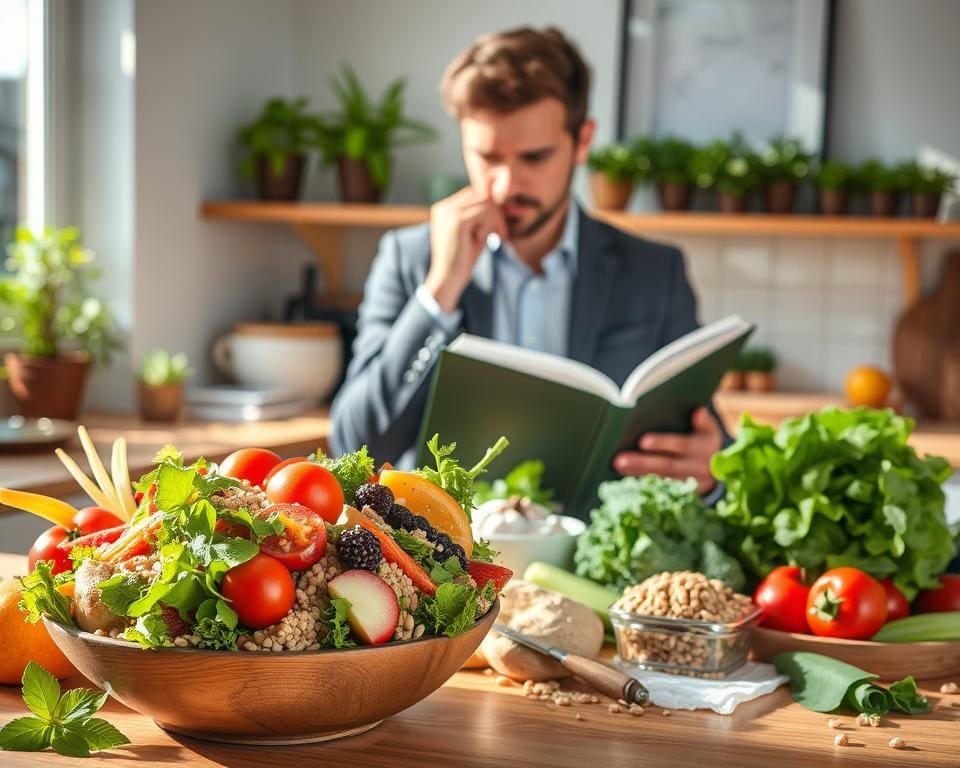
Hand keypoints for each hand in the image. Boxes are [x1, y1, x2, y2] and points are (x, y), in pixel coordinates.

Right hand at [424, 187, 505, 312]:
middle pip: (480, 195)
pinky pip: (485, 213)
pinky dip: (488, 228)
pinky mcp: (457, 221)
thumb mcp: (473, 232)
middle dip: (496, 214)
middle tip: (501, 234)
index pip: (473, 194)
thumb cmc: (463, 258)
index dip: (490, 209)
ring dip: (493, 221)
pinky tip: (482, 241)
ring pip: (485, 202)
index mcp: (443, 209)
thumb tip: (498, 201)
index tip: (498, 229)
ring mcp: (448, 212)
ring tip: (491, 238)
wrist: (448, 279)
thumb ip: (481, 215)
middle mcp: (443, 207)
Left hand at [612, 406, 720, 493]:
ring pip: (660, 478)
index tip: (642, 441)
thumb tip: (698, 411)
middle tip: (620, 459)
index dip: (663, 443)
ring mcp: (687, 482)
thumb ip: (704, 420)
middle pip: (667, 465)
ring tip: (617, 465)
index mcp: (704, 448)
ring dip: (637, 472)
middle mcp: (696, 467)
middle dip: (643, 462)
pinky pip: (657, 486)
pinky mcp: (678, 491)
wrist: (719, 472)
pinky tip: (623, 473)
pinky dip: (640, 479)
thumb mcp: (710, 430)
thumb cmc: (705, 441)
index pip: (683, 445)